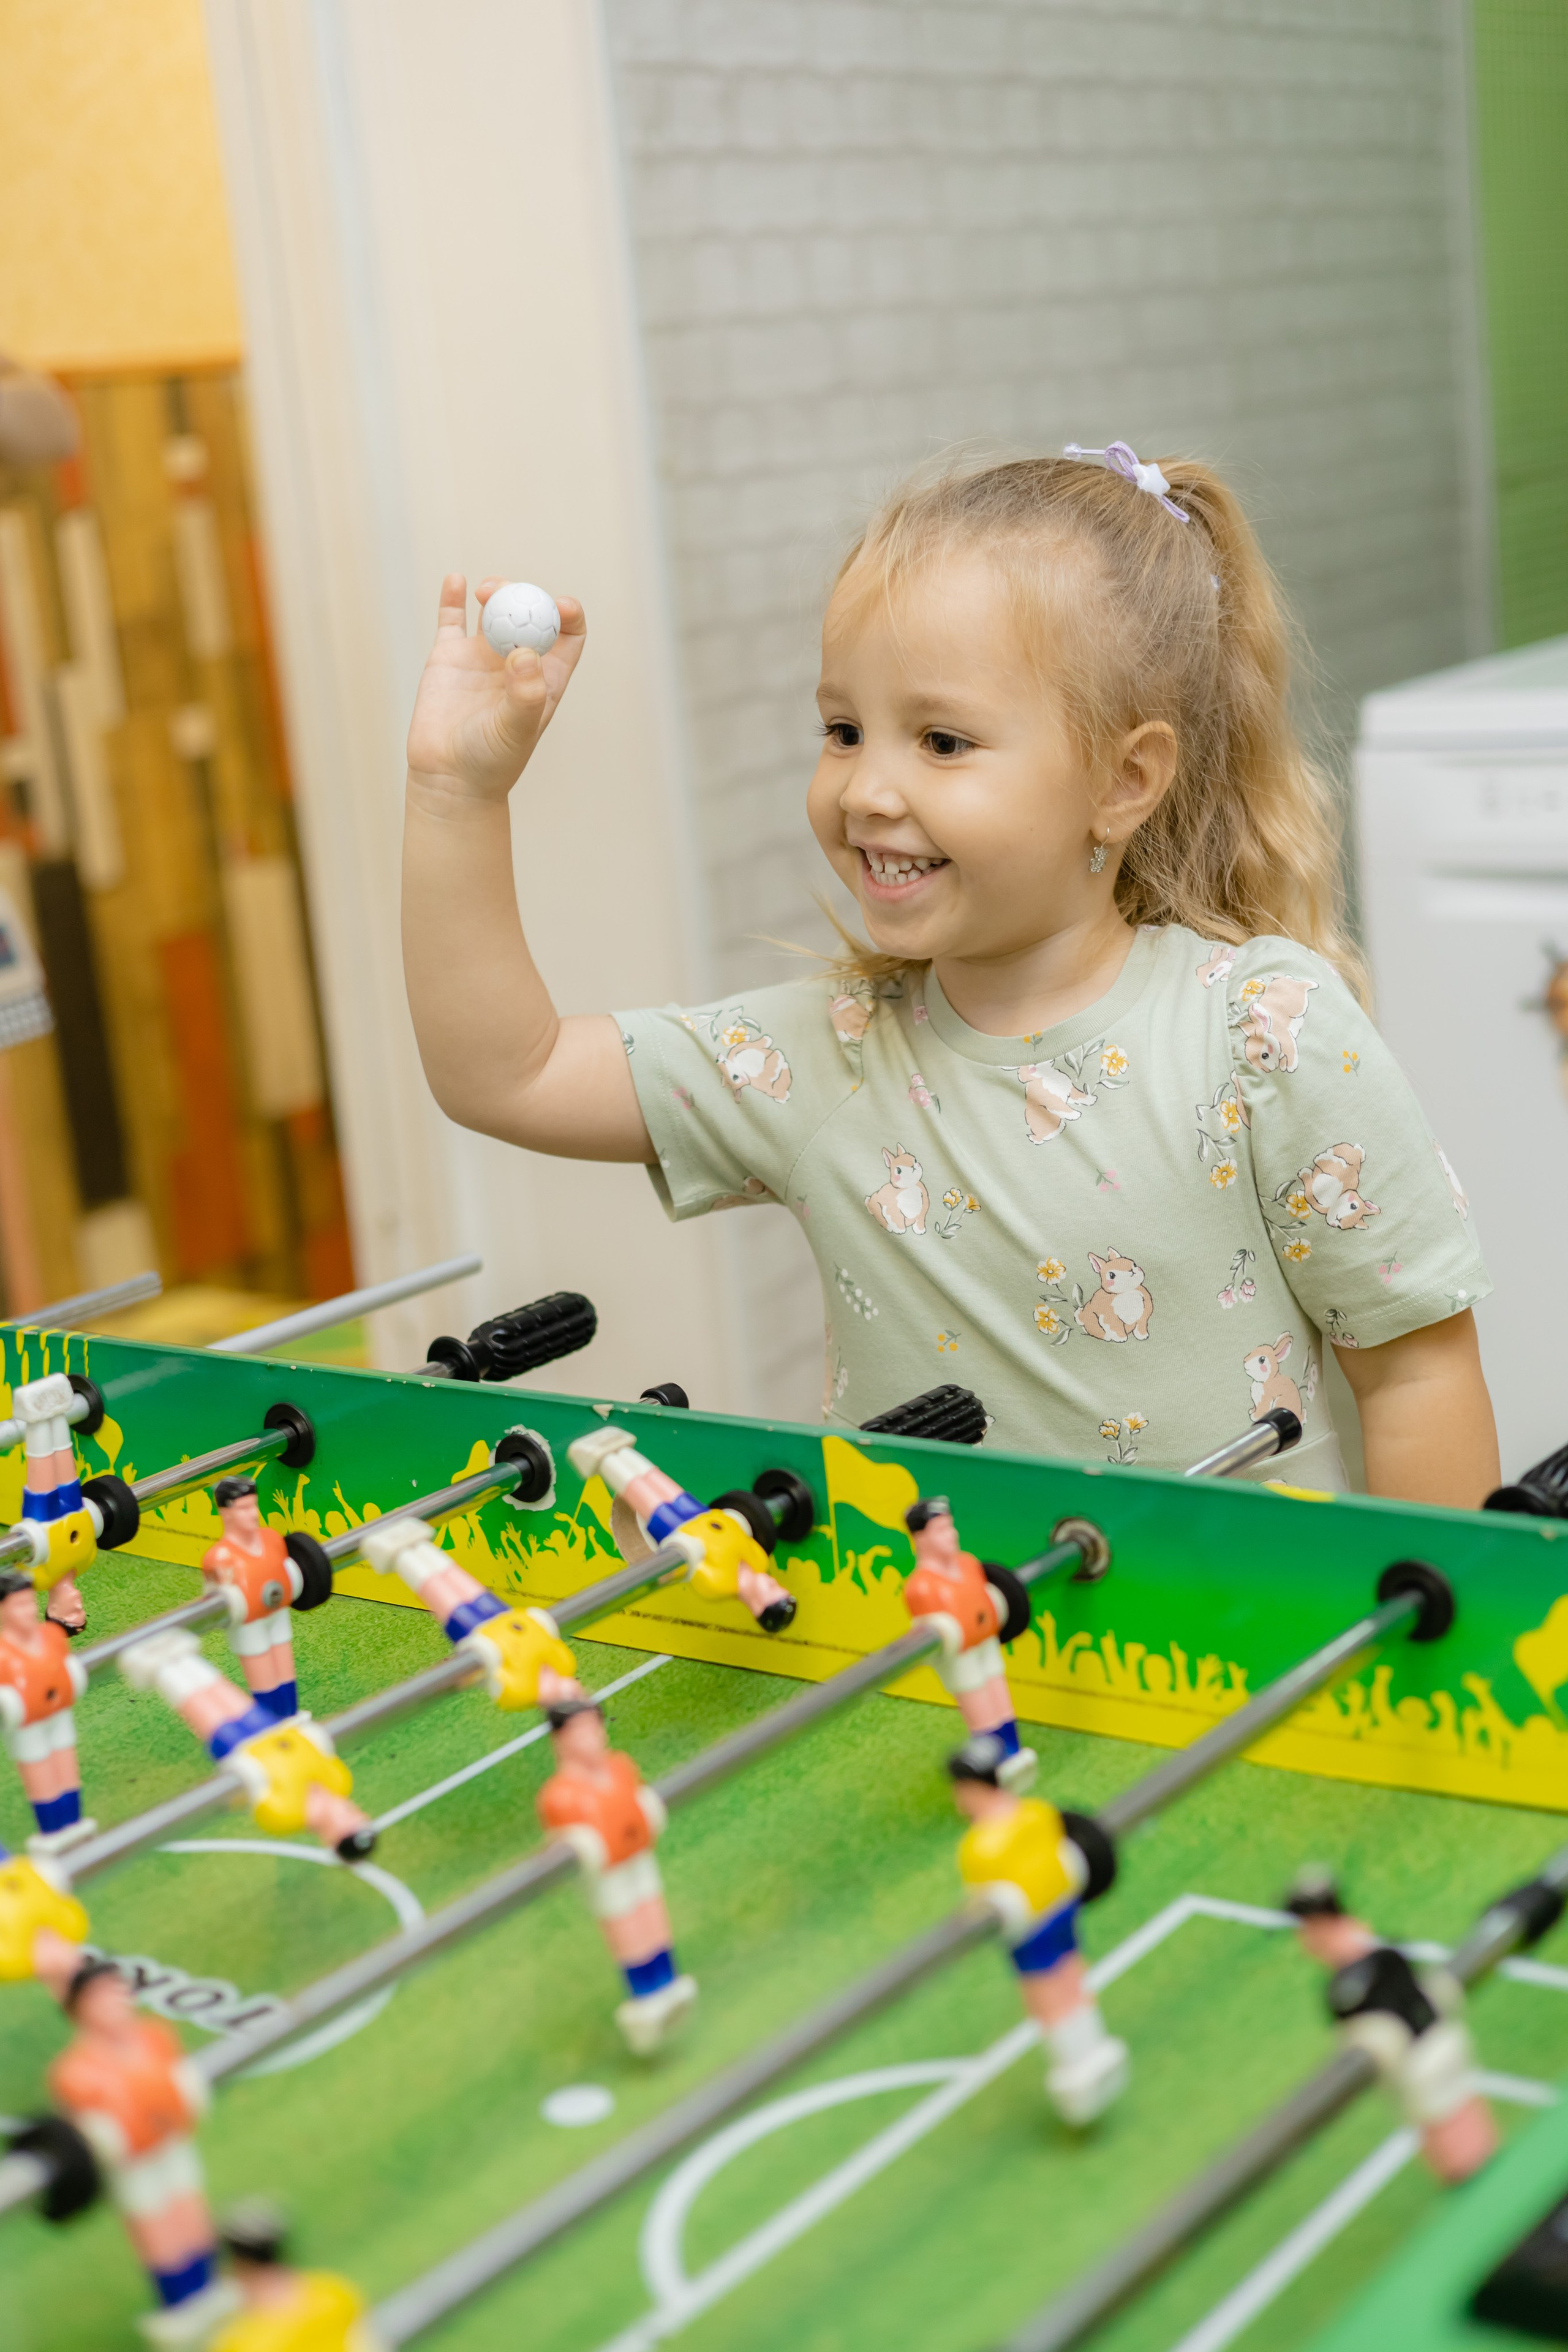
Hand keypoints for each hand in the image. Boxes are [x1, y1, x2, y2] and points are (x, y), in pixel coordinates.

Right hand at [406, 573, 585, 802]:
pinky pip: (452, 619)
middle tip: (512, 595)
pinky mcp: (448, 658)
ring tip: (487, 592)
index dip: (568, 615)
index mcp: (544, 678)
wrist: (448, 779)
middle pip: (531, 614)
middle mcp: (516, 663)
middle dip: (526, 596)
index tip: (559, 605)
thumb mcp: (517, 730)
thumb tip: (525, 653)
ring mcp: (482, 657)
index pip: (568, 636)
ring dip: (496, 591)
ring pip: (495, 610)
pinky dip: (453, 597)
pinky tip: (456, 580)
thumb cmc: (491, 762)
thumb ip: (526, 693)